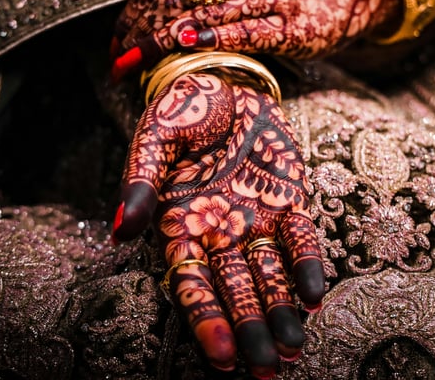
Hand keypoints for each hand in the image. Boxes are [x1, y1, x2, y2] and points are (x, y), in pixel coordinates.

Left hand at [110, 0, 399, 79]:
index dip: (135, 5)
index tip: (116, 38)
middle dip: (140, 27)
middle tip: (116, 57)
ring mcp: (266, 0)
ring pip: (206, 12)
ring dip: (162, 38)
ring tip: (132, 61)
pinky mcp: (287, 27)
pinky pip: (248, 31)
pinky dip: (218, 35)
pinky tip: (191, 42)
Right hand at [111, 71, 324, 377]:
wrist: (222, 84)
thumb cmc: (180, 112)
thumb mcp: (154, 138)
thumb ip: (140, 182)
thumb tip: (120, 230)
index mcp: (180, 225)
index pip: (192, 284)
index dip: (206, 320)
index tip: (222, 357)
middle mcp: (219, 233)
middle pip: (234, 292)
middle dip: (250, 330)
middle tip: (267, 371)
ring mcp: (255, 220)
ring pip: (269, 275)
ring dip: (281, 312)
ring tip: (293, 351)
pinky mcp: (288, 201)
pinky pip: (300, 239)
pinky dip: (307, 266)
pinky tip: (314, 298)